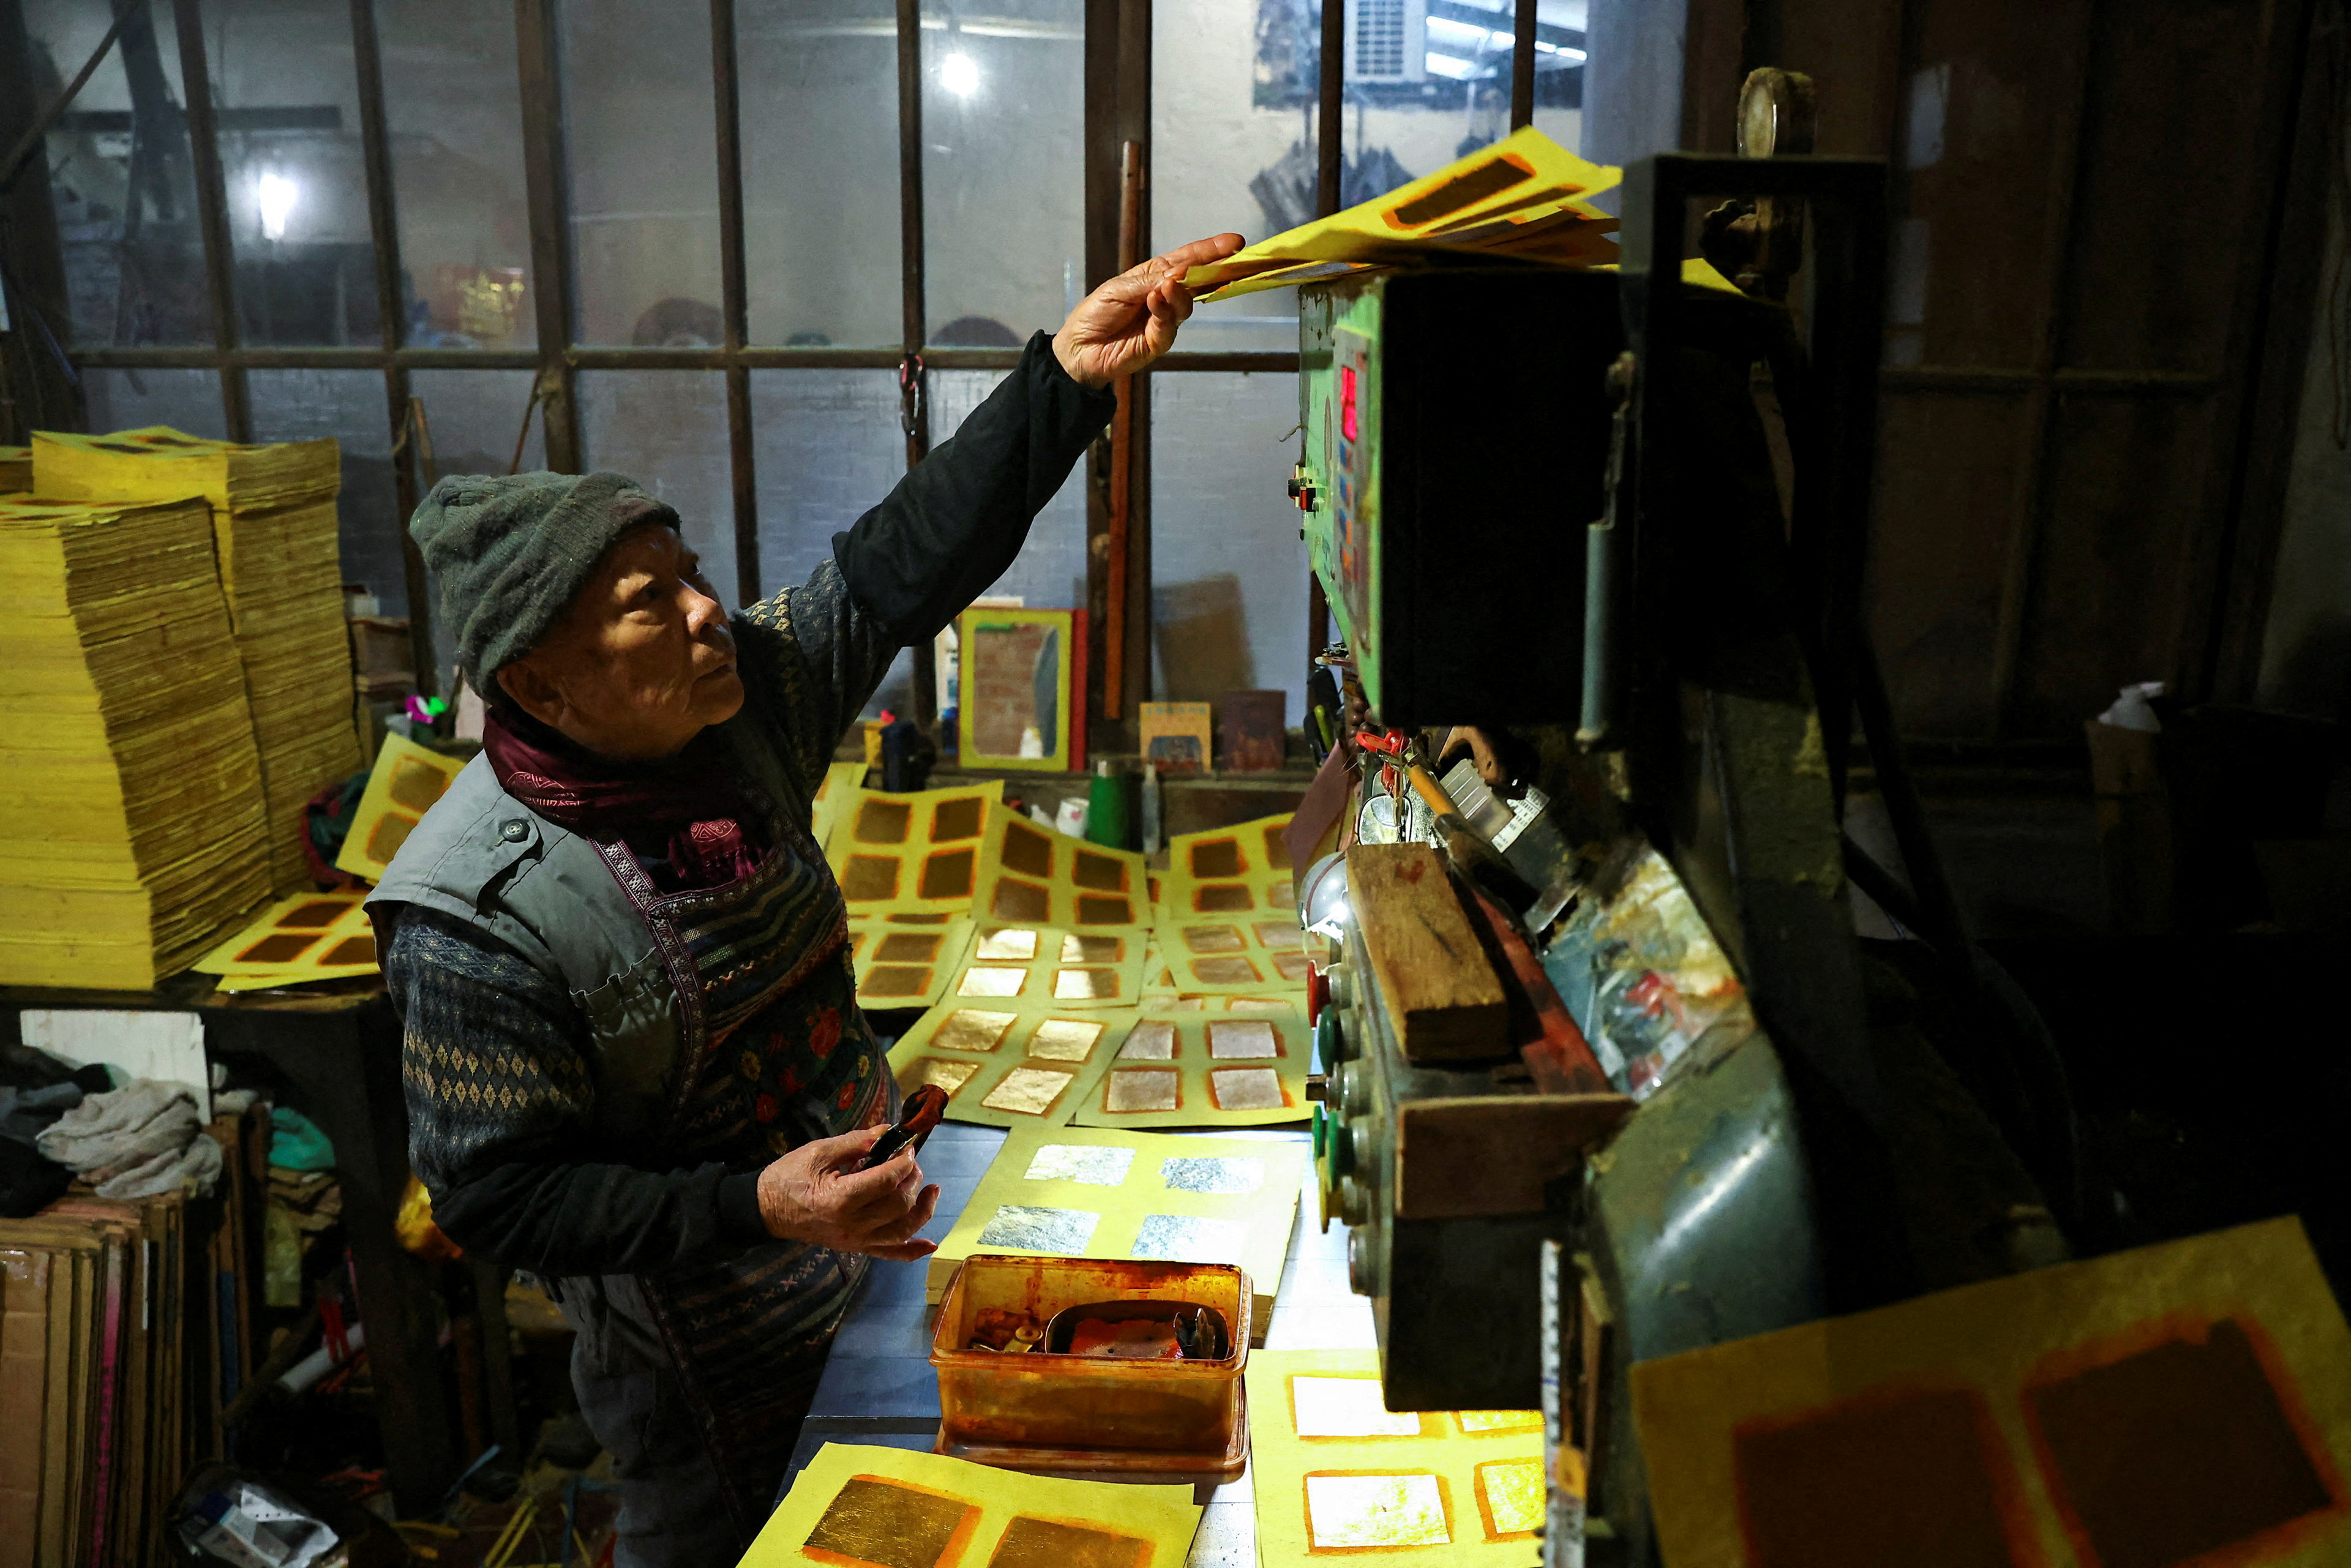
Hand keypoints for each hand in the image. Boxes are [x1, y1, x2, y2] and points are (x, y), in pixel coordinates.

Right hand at [755, 1125, 939, 1260]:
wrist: (765, 1210)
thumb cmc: (787, 1177)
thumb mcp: (818, 1152)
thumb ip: (857, 1142)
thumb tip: (888, 1131)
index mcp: (840, 1199)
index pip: (887, 1181)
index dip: (904, 1161)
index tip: (907, 1145)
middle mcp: (851, 1225)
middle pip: (898, 1204)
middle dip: (912, 1178)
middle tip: (909, 1160)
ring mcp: (854, 1240)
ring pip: (902, 1231)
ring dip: (922, 1209)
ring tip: (932, 1189)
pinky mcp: (855, 1247)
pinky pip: (889, 1254)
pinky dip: (912, 1251)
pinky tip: (930, 1244)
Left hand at [1051, 233, 1246, 387]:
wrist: (1079, 348)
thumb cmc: (1096, 313)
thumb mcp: (1119, 288)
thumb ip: (1150, 280)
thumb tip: (1180, 273)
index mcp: (1156, 275)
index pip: (1189, 260)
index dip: (1211, 251)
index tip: (1235, 241)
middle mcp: (1165, 296)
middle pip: (1199, 281)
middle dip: (1217, 270)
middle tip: (1234, 260)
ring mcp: (1165, 319)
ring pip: (1187, 304)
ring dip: (1180, 292)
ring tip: (1167, 285)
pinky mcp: (1159, 341)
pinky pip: (1169, 325)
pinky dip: (1164, 311)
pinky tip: (1155, 301)